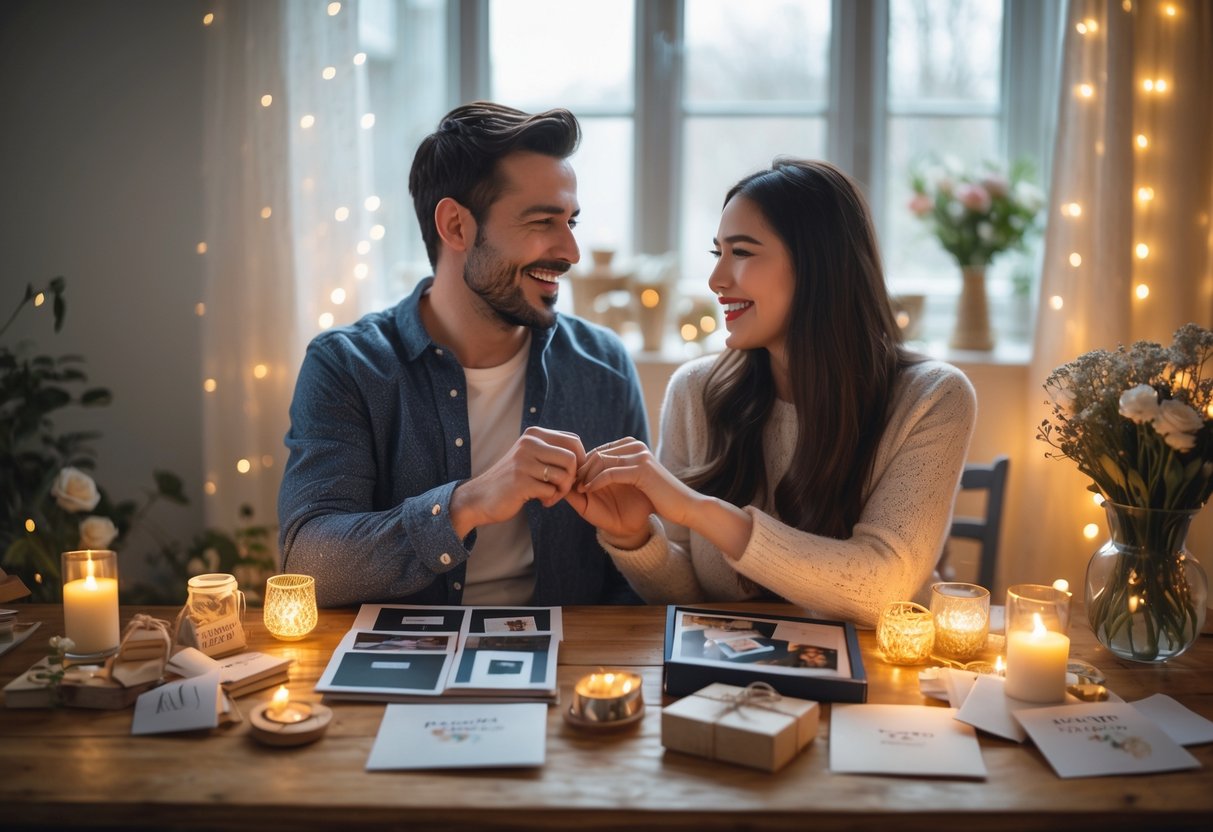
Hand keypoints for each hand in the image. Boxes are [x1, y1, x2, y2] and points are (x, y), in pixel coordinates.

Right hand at [450, 426, 585, 536]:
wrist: (479, 497)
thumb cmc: (511, 480)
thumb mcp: (530, 457)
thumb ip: (552, 453)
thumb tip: (584, 457)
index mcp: (534, 435)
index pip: (573, 441)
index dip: (580, 460)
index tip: (571, 475)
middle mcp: (529, 443)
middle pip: (572, 458)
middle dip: (573, 478)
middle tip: (561, 489)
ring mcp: (523, 462)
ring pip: (564, 475)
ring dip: (562, 492)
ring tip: (550, 497)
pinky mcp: (520, 481)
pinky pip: (551, 490)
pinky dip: (550, 499)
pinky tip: (541, 502)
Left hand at [572, 437, 699, 543]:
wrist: (682, 507)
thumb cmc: (657, 498)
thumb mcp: (632, 482)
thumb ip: (613, 473)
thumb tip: (585, 472)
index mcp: (632, 446)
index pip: (598, 450)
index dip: (583, 466)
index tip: (573, 481)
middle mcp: (634, 445)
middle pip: (597, 453)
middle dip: (581, 469)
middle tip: (570, 485)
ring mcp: (639, 455)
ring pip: (601, 461)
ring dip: (586, 476)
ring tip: (579, 489)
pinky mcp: (641, 468)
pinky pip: (609, 472)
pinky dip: (595, 481)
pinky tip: (588, 491)